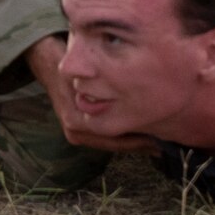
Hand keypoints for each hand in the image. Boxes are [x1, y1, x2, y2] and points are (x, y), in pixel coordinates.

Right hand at [25, 36, 157, 153]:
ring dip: (132, 142)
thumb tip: (140, 94)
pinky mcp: (79, 132)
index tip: (159, 142)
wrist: (51, 68)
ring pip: (111, 142)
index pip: (114, 138)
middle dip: (139, 145)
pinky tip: (141, 134)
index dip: (138, 141)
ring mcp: (76, 133)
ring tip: (156, 142)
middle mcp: (76, 130)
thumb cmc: (76, 69)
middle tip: (163, 145)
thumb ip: (109, 88)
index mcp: (77, 121)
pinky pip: (105, 138)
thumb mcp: (92, 76)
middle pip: (114, 143)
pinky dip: (123, 137)